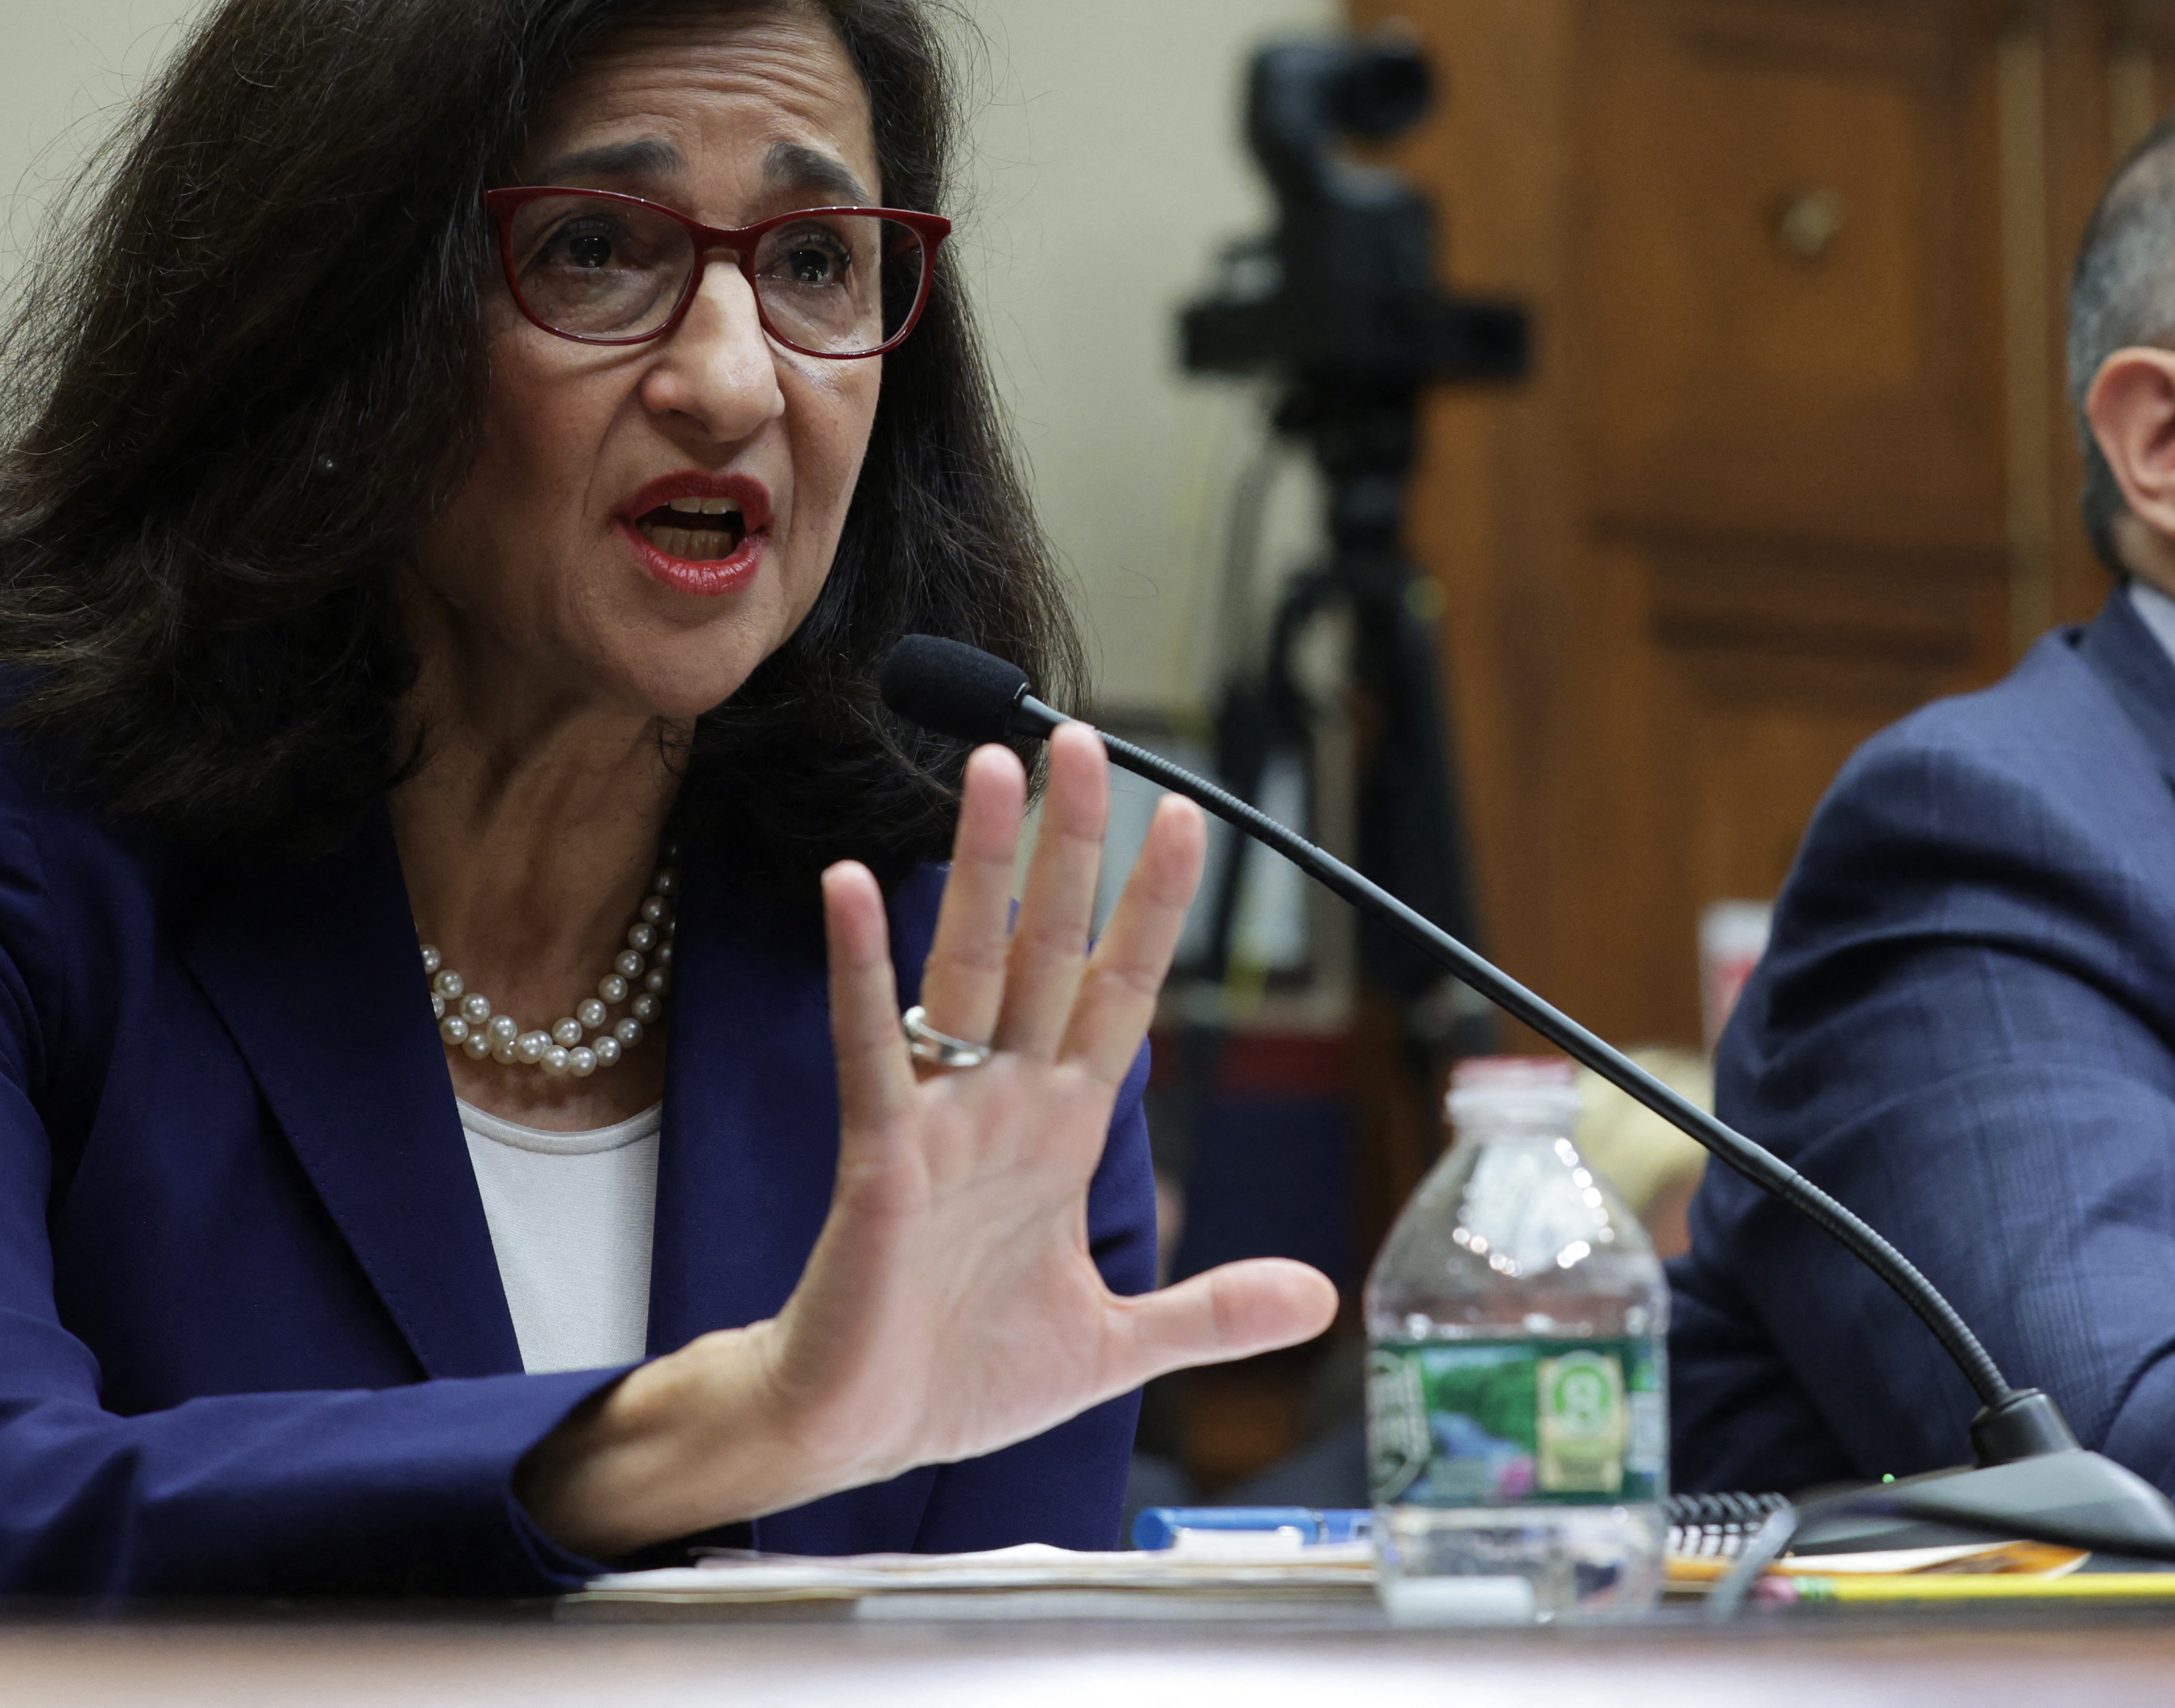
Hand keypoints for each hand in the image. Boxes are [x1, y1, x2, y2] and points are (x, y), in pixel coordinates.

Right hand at [522, 724, 1335, 1551]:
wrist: (861, 1435)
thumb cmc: (965, 1375)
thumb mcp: (1118, 1344)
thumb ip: (1212, 1311)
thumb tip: (1320, 1296)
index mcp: (1061, 1130)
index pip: (1121, 991)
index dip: (1155, 909)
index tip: (1189, 819)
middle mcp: (1005, 1102)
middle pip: (1048, 947)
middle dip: (1069, 847)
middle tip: (1084, 738)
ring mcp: (941, 1122)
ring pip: (968, 969)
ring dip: (982, 871)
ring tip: (992, 768)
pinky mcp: (879, 1160)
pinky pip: (871, 1050)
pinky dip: (862, 968)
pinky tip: (854, 887)